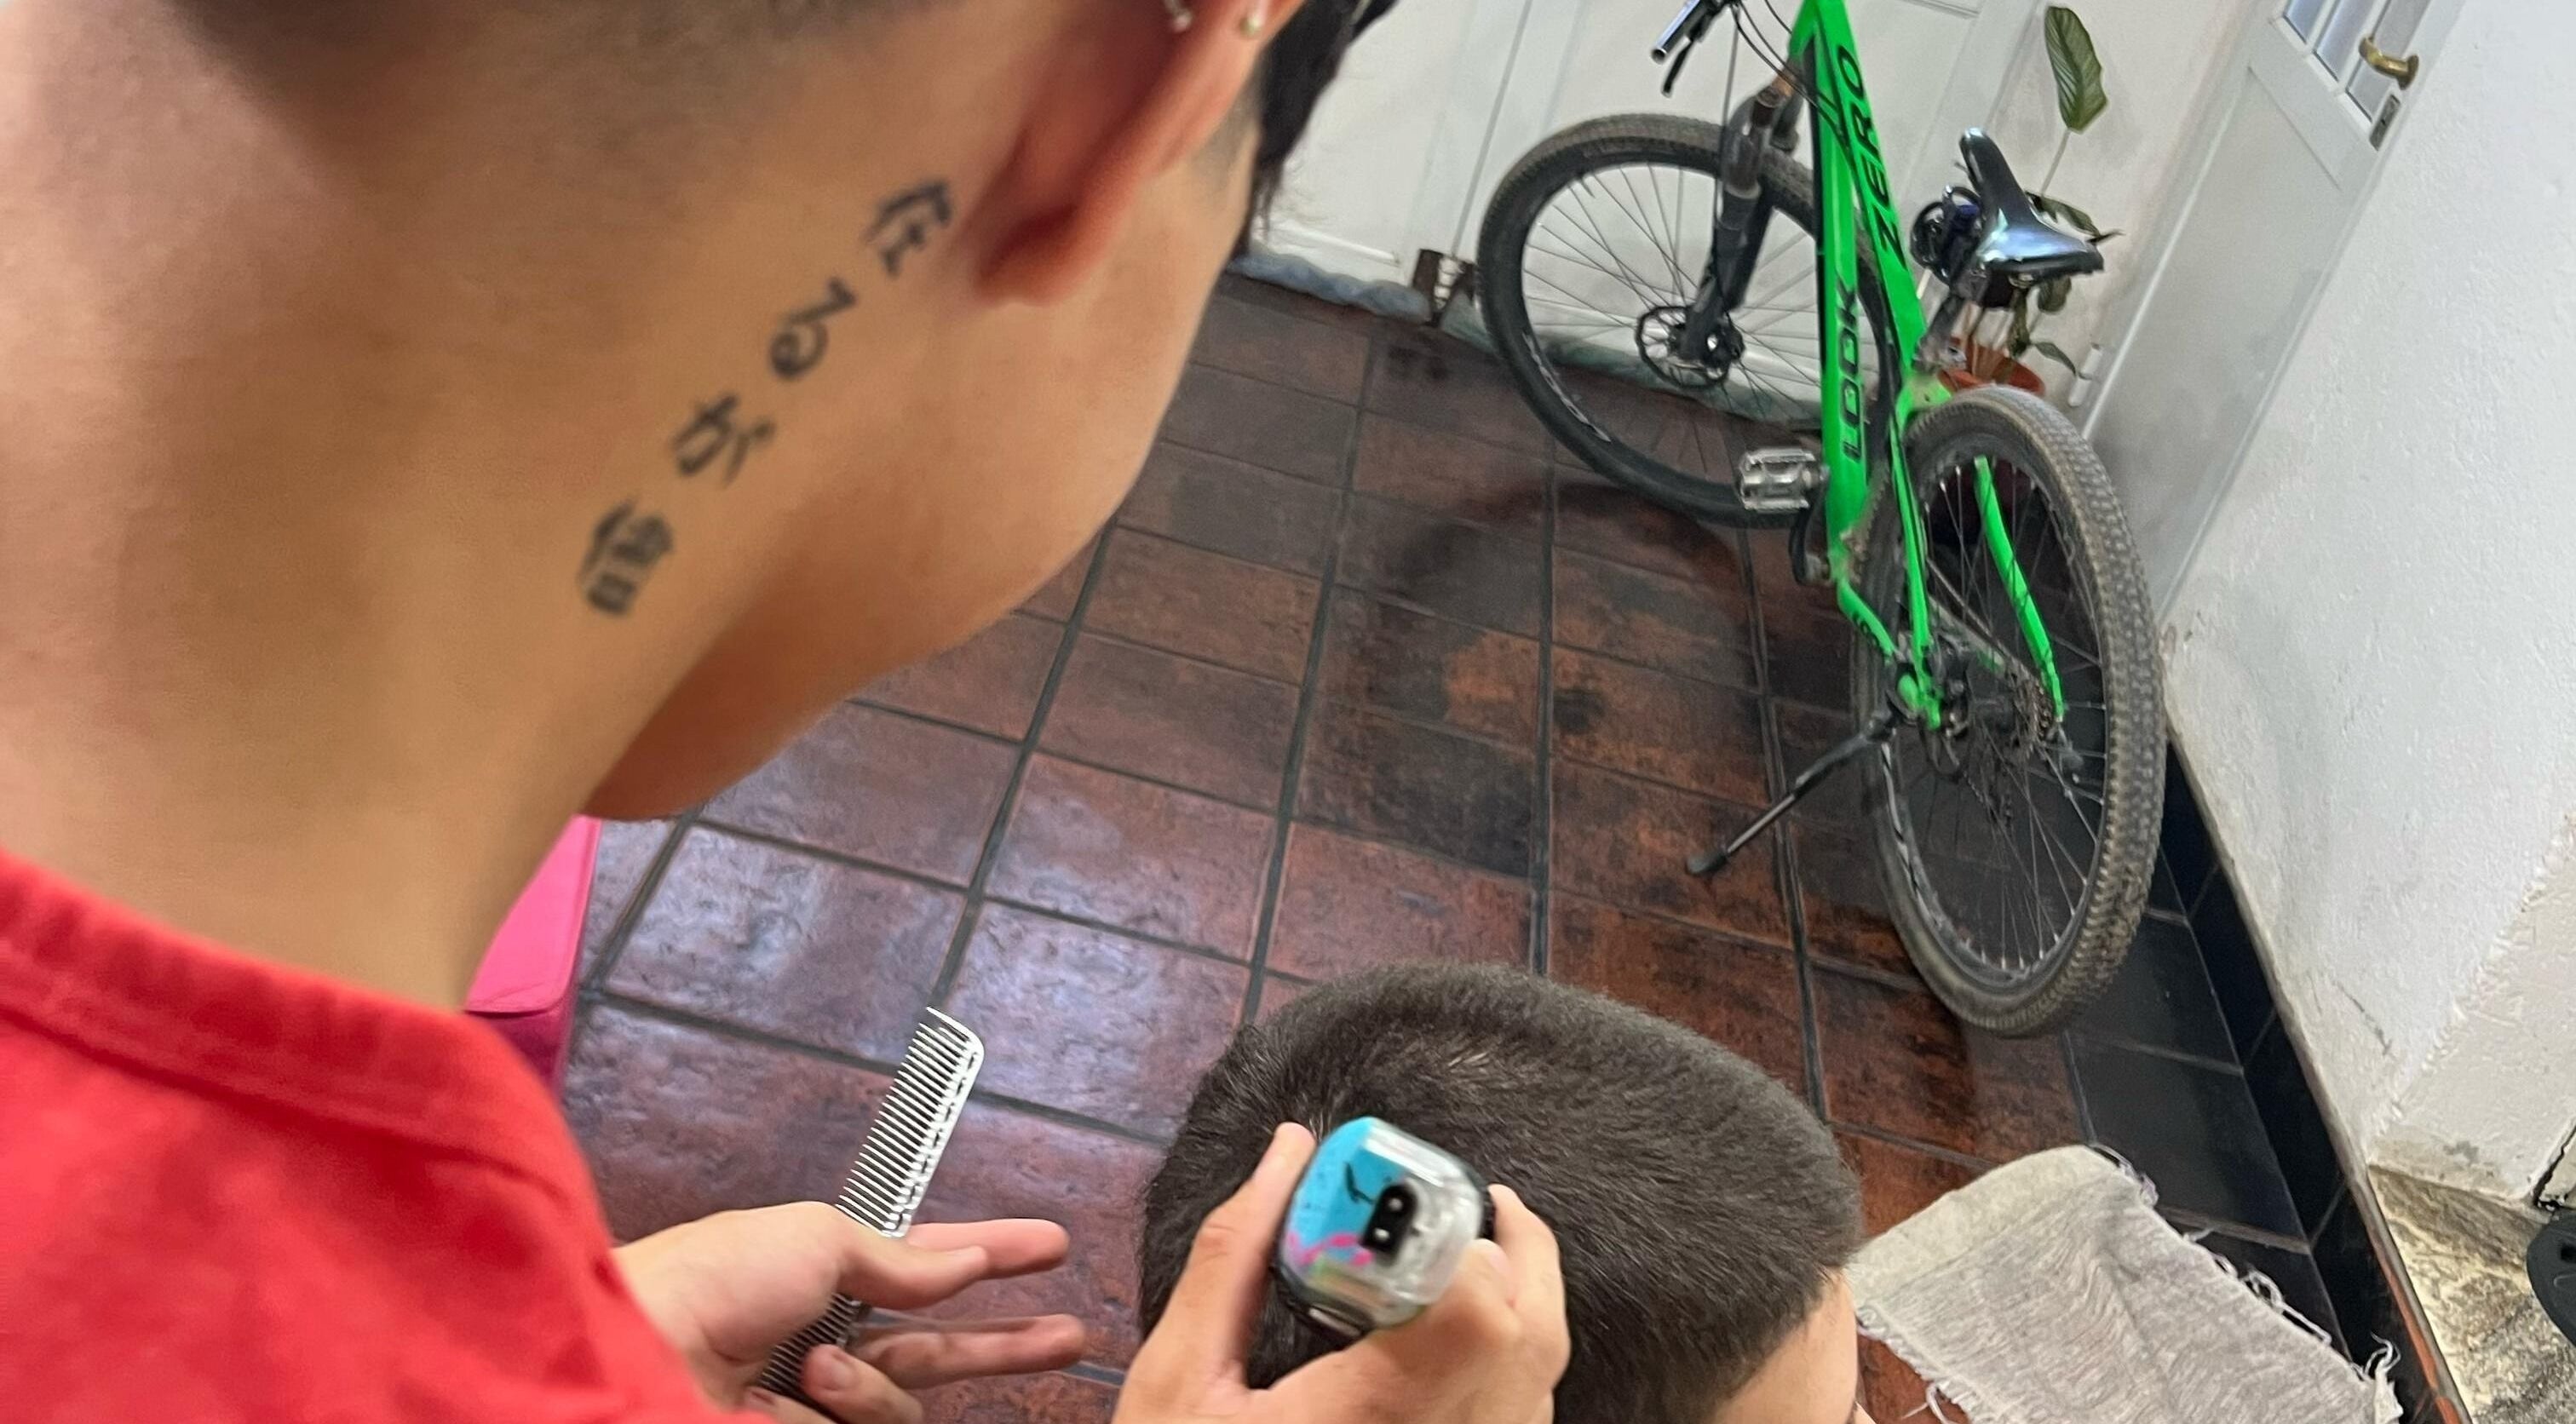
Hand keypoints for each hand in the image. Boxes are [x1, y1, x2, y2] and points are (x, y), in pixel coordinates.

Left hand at [613, 1202, 1087, 1422]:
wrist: (638, 1357)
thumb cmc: (706, 1284)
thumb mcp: (813, 1238)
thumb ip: (899, 1256)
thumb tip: (963, 1262)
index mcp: (821, 1276)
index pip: (927, 1264)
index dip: (991, 1253)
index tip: (1048, 1246)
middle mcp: (824, 1342)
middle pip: (937, 1348)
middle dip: (1005, 1343)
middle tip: (1068, 1338)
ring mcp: (816, 1407)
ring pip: (902, 1408)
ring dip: (871, 1389)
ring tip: (816, 1376)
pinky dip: (841, 1417)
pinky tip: (789, 1406)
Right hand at [1115, 1124, 1569, 1423]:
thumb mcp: (1178, 1379)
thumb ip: (1234, 1255)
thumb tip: (1290, 1150)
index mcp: (1374, 1419)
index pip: (1479, 1311)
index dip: (1467, 1241)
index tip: (1417, 1204)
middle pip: (1534, 1334)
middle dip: (1517, 1252)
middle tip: (1474, 1204)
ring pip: (1544, 1382)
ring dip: (1525, 1307)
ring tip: (1467, 1259)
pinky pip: (1525, 1422)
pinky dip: (1516, 1368)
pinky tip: (1461, 1343)